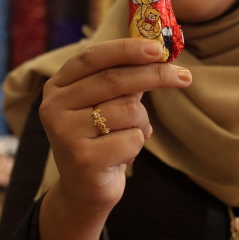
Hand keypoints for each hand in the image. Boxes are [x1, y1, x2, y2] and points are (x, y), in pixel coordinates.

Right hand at [38, 38, 191, 239]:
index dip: (126, 48)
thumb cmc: (99, 140)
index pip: (92, 56)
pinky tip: (121, 155)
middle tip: (184, 76)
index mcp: (57, 87)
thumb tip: (158, 52)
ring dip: (142, 122)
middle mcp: (54, 106)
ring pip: (128, 109)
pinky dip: (137, 145)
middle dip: (154, 75)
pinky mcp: (83, 158)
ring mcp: (65, 133)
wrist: (83, 192)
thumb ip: (124, 79)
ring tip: (130, 135)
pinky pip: (132, 138)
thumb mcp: (106, 105)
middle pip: (114, 79)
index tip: (159, 47)